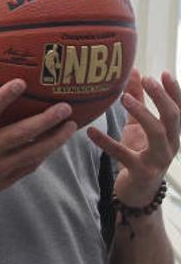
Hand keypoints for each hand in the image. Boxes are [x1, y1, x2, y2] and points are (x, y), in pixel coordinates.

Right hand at [0, 59, 77, 211]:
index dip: (4, 97)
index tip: (22, 82)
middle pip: (19, 134)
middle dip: (45, 121)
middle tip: (65, 107)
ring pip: (31, 154)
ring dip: (54, 140)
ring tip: (71, 125)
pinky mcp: (2, 181)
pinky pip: (28, 167)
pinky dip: (43, 154)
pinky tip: (55, 143)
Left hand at [87, 68, 180, 206]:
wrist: (138, 191)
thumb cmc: (140, 153)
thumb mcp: (138, 126)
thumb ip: (138, 101)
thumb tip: (135, 72)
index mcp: (172, 133)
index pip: (180, 108)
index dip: (175, 91)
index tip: (163, 73)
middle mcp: (171, 144)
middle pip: (173, 117)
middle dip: (161, 97)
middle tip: (147, 80)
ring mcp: (158, 159)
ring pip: (156, 132)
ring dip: (142, 113)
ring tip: (122, 98)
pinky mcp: (141, 171)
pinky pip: (123, 154)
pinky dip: (106, 142)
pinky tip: (91, 131)